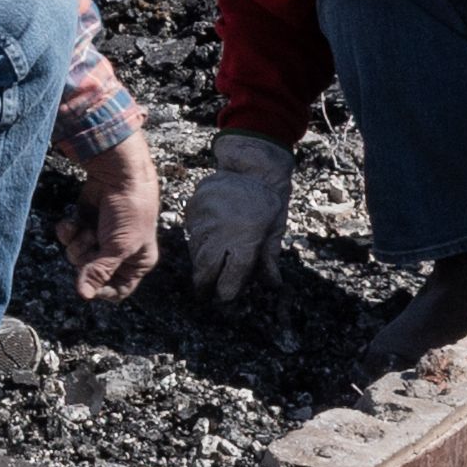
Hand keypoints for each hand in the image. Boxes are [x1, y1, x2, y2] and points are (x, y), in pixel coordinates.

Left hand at [68, 135, 162, 302]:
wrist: (118, 174)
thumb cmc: (128, 212)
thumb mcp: (118, 246)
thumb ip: (99, 271)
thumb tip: (84, 295)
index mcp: (136, 262)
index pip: (117, 290)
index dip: (102, 289)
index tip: (88, 283)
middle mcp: (119, 253)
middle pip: (91, 274)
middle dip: (87, 258)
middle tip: (94, 242)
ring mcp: (100, 239)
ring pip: (76, 257)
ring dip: (78, 243)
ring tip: (88, 229)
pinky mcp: (85, 224)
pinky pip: (68, 239)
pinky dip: (68, 231)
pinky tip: (72, 222)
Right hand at [177, 132, 292, 299]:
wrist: (250, 167)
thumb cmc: (268, 201)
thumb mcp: (276, 229)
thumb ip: (270, 258)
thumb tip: (273, 284)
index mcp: (245, 240)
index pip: (232, 274)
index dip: (226, 290)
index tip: (223, 298)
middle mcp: (221, 232)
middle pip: (206, 267)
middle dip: (204, 284)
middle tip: (204, 294)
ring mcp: (204, 221)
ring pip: (195, 252)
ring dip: (199, 264)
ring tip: (204, 272)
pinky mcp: (192, 211)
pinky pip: (191, 234)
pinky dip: (196, 243)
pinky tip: (205, 243)